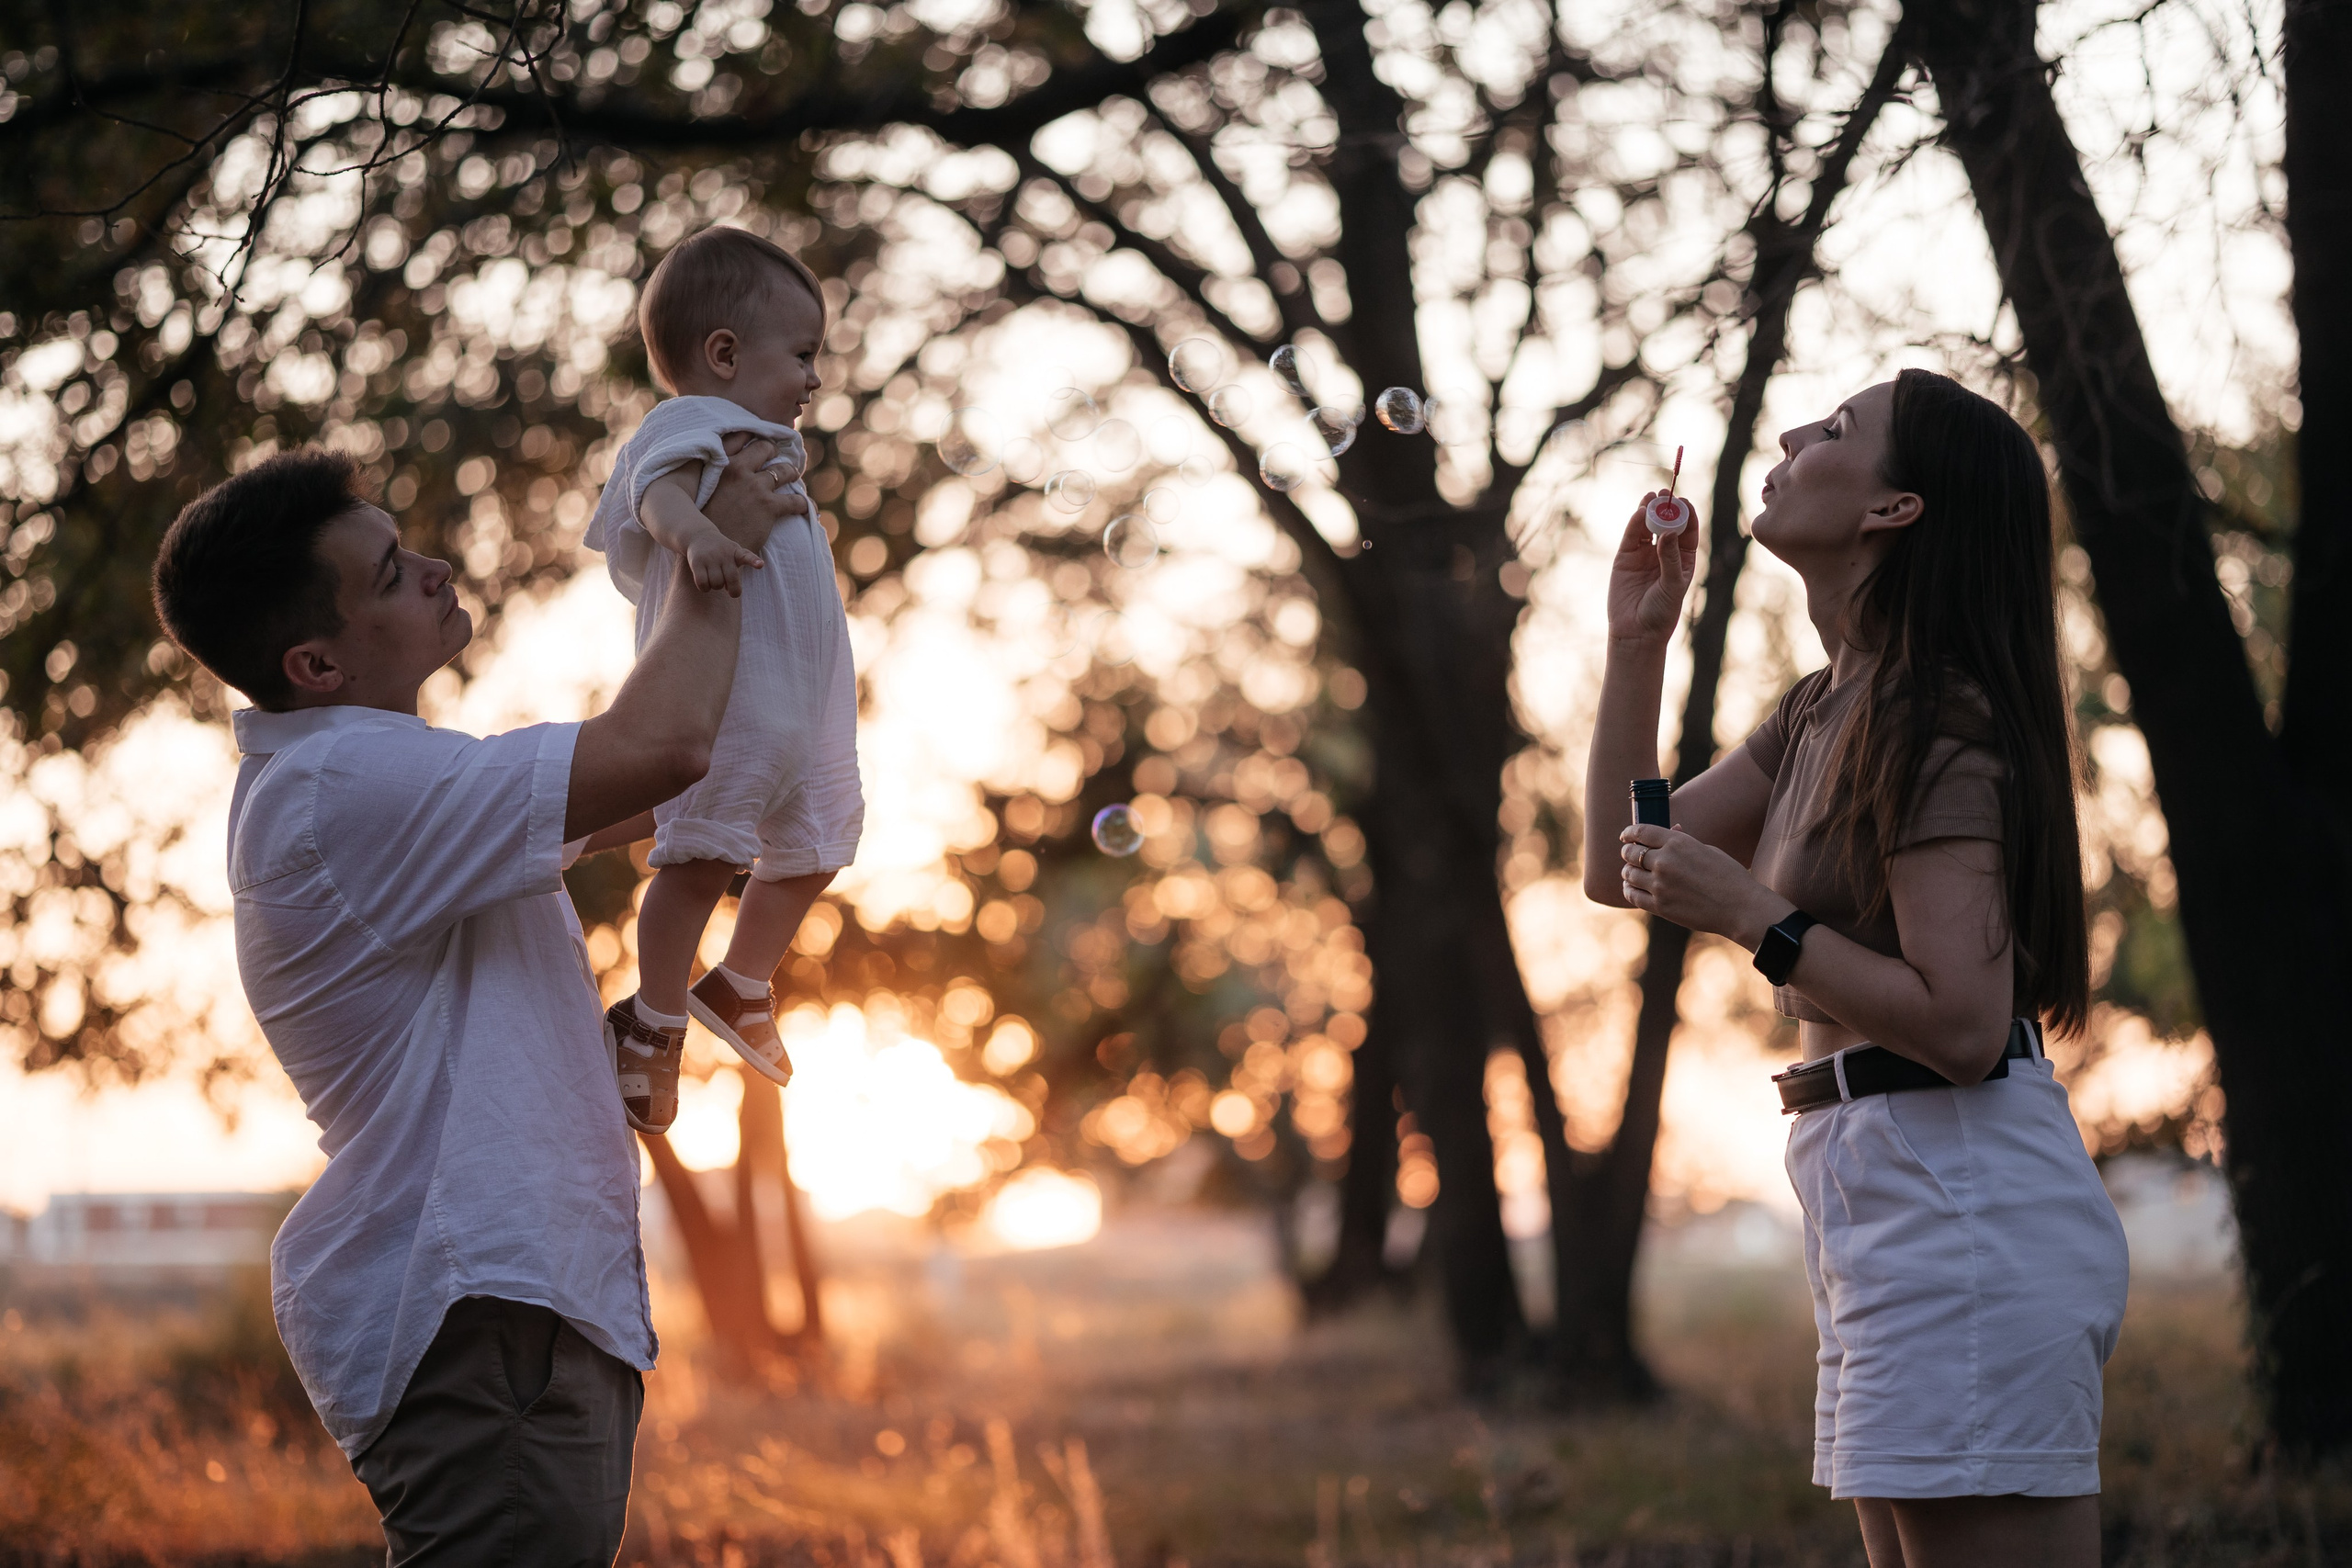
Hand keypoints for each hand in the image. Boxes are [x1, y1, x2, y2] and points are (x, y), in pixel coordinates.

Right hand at [686, 529, 764, 595]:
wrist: (699, 536)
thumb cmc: (721, 551)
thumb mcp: (734, 554)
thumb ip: (735, 573)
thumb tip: (730, 590)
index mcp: (736, 552)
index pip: (747, 556)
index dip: (754, 561)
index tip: (760, 565)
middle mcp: (724, 554)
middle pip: (731, 579)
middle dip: (733, 590)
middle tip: (730, 590)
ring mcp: (710, 558)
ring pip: (716, 584)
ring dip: (716, 587)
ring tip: (714, 579)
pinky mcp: (696, 562)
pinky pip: (702, 584)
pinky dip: (705, 588)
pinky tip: (705, 584)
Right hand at [705, 436, 810, 553]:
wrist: (712, 547)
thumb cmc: (708, 520)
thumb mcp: (706, 489)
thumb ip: (719, 473)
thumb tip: (733, 463)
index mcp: (723, 464)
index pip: (740, 437)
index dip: (754, 437)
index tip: (762, 442)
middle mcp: (740, 470)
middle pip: (765, 448)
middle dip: (775, 452)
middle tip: (778, 460)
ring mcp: (756, 487)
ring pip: (785, 471)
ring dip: (792, 474)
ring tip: (795, 480)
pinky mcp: (770, 506)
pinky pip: (796, 501)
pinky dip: (805, 505)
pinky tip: (808, 509)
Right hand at [1605, 492, 1700, 646]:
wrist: (1636, 632)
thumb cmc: (1661, 613)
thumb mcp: (1673, 585)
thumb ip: (1670, 558)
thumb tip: (1668, 532)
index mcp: (1683, 559)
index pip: (1688, 531)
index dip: (1687, 515)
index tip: (1685, 502)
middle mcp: (1664, 553)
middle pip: (1667, 524)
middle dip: (1668, 507)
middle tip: (1666, 493)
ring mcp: (1644, 554)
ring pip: (1648, 526)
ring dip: (1650, 510)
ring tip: (1652, 496)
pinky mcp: (1625, 558)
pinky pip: (1632, 536)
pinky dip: (1635, 523)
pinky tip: (1640, 512)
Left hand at [1617, 822, 1786, 945]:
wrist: (1740, 908)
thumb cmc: (1729, 876)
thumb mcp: (1708, 850)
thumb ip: (1684, 841)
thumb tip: (1672, 830)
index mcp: (1677, 843)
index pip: (1641, 832)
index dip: (1629, 833)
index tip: (1625, 836)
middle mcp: (1664, 862)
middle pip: (1631, 853)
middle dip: (1628, 853)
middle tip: (1630, 855)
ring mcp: (1660, 885)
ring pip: (1628, 874)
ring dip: (1628, 872)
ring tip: (1631, 873)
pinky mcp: (1660, 906)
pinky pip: (1632, 895)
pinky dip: (1629, 889)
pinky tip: (1632, 887)